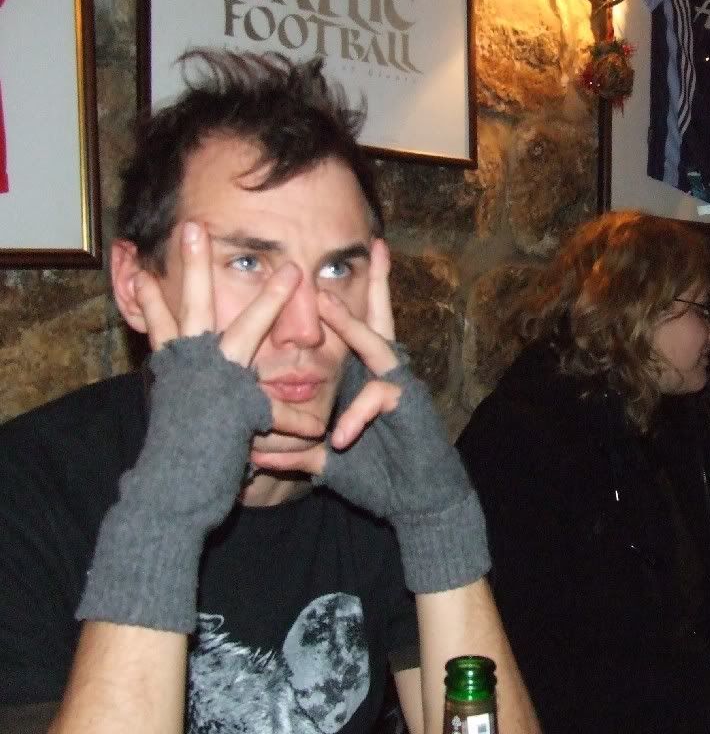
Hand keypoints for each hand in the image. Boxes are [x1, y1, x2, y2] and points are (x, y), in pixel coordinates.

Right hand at [77, 222, 323, 631]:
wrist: (172, 491)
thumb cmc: (181, 446)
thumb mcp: (186, 402)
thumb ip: (191, 371)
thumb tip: (189, 351)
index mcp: (177, 363)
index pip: (169, 313)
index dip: (166, 279)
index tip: (162, 244)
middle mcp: (191, 368)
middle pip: (191, 307)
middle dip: (194, 267)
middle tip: (194, 228)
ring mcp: (212, 388)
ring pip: (242, 336)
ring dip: (267, 303)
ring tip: (292, 272)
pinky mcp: (238, 415)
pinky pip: (275, 403)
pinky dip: (299, 410)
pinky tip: (319, 403)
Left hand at [254, 239, 487, 592]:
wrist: (417, 502)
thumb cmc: (378, 477)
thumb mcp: (327, 462)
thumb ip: (294, 452)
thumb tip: (252, 454)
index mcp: (365, 379)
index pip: (354, 334)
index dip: (344, 304)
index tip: (327, 273)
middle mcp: (385, 375)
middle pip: (380, 320)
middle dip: (377, 284)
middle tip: (375, 247)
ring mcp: (400, 387)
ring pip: (377, 346)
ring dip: (352, 324)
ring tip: (327, 303)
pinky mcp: (410, 407)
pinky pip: (380, 398)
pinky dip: (357, 415)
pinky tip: (339, 437)